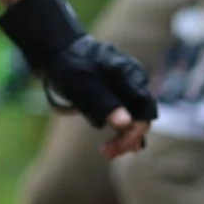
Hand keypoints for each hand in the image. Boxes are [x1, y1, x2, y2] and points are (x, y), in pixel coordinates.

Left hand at [0, 0, 157, 156]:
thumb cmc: (69, 66)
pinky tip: (115, 143)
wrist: (59, 51)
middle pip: (142, 115)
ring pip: (135, 116)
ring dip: (124, 136)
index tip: (116, 148)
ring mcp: (128, 85)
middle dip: (128, 137)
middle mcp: (134, 80)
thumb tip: (125, 124)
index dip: (134, 133)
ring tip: (108, 151)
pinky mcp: (119, 92)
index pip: (144, 110)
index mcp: (129, 75)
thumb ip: (103, 103)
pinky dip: (121, 128)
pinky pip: (127, 113)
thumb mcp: (81, 86)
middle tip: (107, 153)